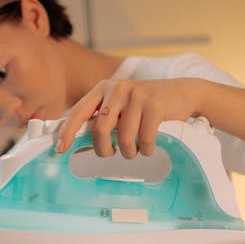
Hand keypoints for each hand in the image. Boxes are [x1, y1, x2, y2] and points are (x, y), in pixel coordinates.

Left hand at [57, 78, 200, 157]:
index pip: (79, 111)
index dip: (68, 131)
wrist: (183, 92)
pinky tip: (149, 147)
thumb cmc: (147, 104)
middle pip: (100, 129)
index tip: (61, 148)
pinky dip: (146, 149)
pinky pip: (144, 139)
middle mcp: (117, 89)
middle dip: (103, 150)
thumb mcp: (122, 104)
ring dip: (129, 152)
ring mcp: (137, 95)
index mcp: (104, 89)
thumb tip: (81, 141)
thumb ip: (104, 117)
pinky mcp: (155, 105)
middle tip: (110, 154)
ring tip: (135, 151)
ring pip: (124, 138)